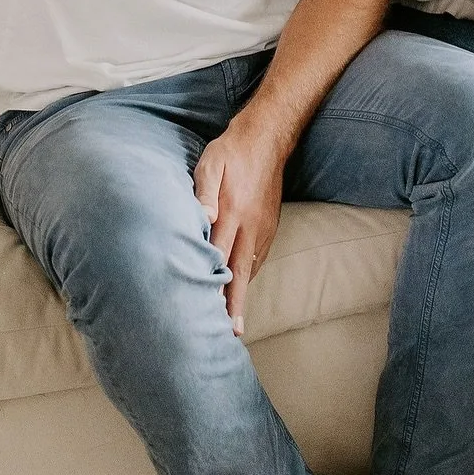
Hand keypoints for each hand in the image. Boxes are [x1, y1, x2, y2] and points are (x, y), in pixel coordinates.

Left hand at [193, 113, 286, 335]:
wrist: (267, 139)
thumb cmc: (231, 152)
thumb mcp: (210, 165)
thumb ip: (204, 193)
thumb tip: (203, 219)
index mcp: (233, 214)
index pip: (220, 259)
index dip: (215, 288)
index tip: (210, 313)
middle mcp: (250, 227)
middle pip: (240, 274)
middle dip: (235, 306)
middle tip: (231, 335)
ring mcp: (263, 229)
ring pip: (251, 269)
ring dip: (242, 295)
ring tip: (234, 322)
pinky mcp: (269, 226)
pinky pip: (258, 258)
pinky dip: (249, 276)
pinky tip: (241, 286)